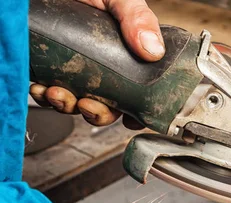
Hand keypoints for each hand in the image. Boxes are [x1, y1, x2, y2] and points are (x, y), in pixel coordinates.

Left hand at [30, 0, 163, 126]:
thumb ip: (138, 19)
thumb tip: (154, 51)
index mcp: (127, 57)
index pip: (139, 94)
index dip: (138, 112)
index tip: (130, 120)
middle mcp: (104, 68)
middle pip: (108, 107)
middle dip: (98, 114)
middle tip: (88, 105)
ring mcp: (76, 69)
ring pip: (77, 104)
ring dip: (67, 106)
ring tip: (58, 93)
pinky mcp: (49, 67)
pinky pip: (48, 93)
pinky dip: (44, 96)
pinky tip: (41, 86)